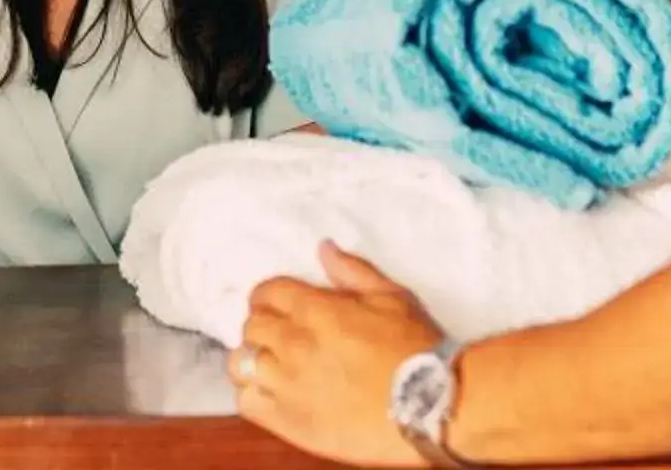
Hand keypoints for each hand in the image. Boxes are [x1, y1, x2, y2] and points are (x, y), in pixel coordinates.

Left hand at [232, 244, 443, 466]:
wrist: (429, 406)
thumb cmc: (415, 349)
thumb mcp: (391, 297)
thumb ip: (352, 271)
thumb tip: (324, 249)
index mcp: (315, 310)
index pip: (266, 293)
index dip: (270, 297)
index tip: (280, 306)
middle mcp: (293, 344)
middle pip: (251, 326)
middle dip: (264, 326)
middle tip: (281, 335)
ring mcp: (287, 384)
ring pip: (241, 363)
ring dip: (254, 359)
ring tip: (274, 365)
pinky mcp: (289, 421)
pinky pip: (248, 402)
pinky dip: (254, 394)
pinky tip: (274, 393)